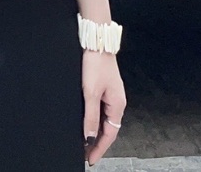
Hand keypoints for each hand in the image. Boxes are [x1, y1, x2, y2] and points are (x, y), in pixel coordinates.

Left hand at [82, 49, 125, 165]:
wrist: (96, 41)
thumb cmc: (96, 63)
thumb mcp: (90, 92)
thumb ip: (90, 116)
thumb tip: (89, 137)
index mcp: (117, 105)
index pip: (109, 135)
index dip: (99, 148)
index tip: (90, 159)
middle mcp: (116, 102)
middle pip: (108, 129)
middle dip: (97, 143)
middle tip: (85, 154)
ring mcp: (111, 95)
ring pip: (104, 120)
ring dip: (95, 132)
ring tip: (84, 142)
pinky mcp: (104, 88)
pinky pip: (100, 110)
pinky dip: (94, 120)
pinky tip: (86, 122)